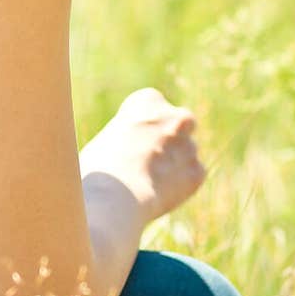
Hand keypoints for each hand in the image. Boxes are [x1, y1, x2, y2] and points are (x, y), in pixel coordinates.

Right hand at [79, 86, 206, 226]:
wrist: (115, 195)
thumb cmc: (97, 167)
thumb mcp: (103, 139)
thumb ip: (124, 137)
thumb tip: (122, 151)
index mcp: (147, 100)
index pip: (152, 104)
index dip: (142, 124)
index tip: (132, 140)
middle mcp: (175, 116)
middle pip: (179, 122)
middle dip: (169, 137)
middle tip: (149, 159)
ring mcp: (189, 144)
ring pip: (186, 152)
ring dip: (175, 163)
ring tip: (147, 184)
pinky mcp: (197, 172)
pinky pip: (193, 176)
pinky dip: (182, 185)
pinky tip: (159, 195)